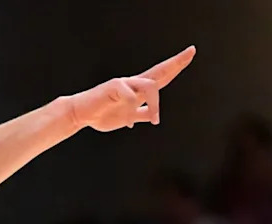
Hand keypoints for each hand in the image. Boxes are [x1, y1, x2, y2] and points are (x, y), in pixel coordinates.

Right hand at [69, 45, 195, 131]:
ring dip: (155, 105)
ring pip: (150, 86)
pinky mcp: (114, 86)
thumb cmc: (102, 114)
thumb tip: (152, 116)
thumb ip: (140, 114)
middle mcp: (133, 83)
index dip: (175, 66)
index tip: (190, 55)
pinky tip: (129, 123)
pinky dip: (132, 111)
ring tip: (154, 120)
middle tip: (191, 52)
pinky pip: (131, 96)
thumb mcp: (127, 117)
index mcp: (137, 90)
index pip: (160, 77)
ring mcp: (124, 83)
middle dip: (176, 63)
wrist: (81, 114)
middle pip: (159, 71)